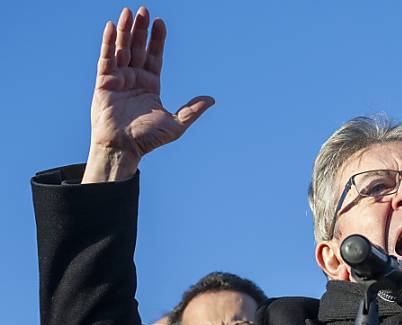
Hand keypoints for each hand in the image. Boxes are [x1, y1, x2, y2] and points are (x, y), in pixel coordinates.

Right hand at [83, 7, 213, 182]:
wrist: (123, 148)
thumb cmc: (148, 139)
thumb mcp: (176, 124)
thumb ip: (192, 110)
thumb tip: (212, 99)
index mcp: (151, 84)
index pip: (154, 56)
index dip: (157, 40)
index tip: (160, 23)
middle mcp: (134, 78)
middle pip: (138, 48)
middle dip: (140, 29)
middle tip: (144, 10)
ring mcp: (118, 79)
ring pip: (122, 49)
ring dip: (124, 30)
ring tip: (128, 12)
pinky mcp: (103, 82)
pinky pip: (105, 58)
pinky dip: (108, 43)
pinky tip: (111, 27)